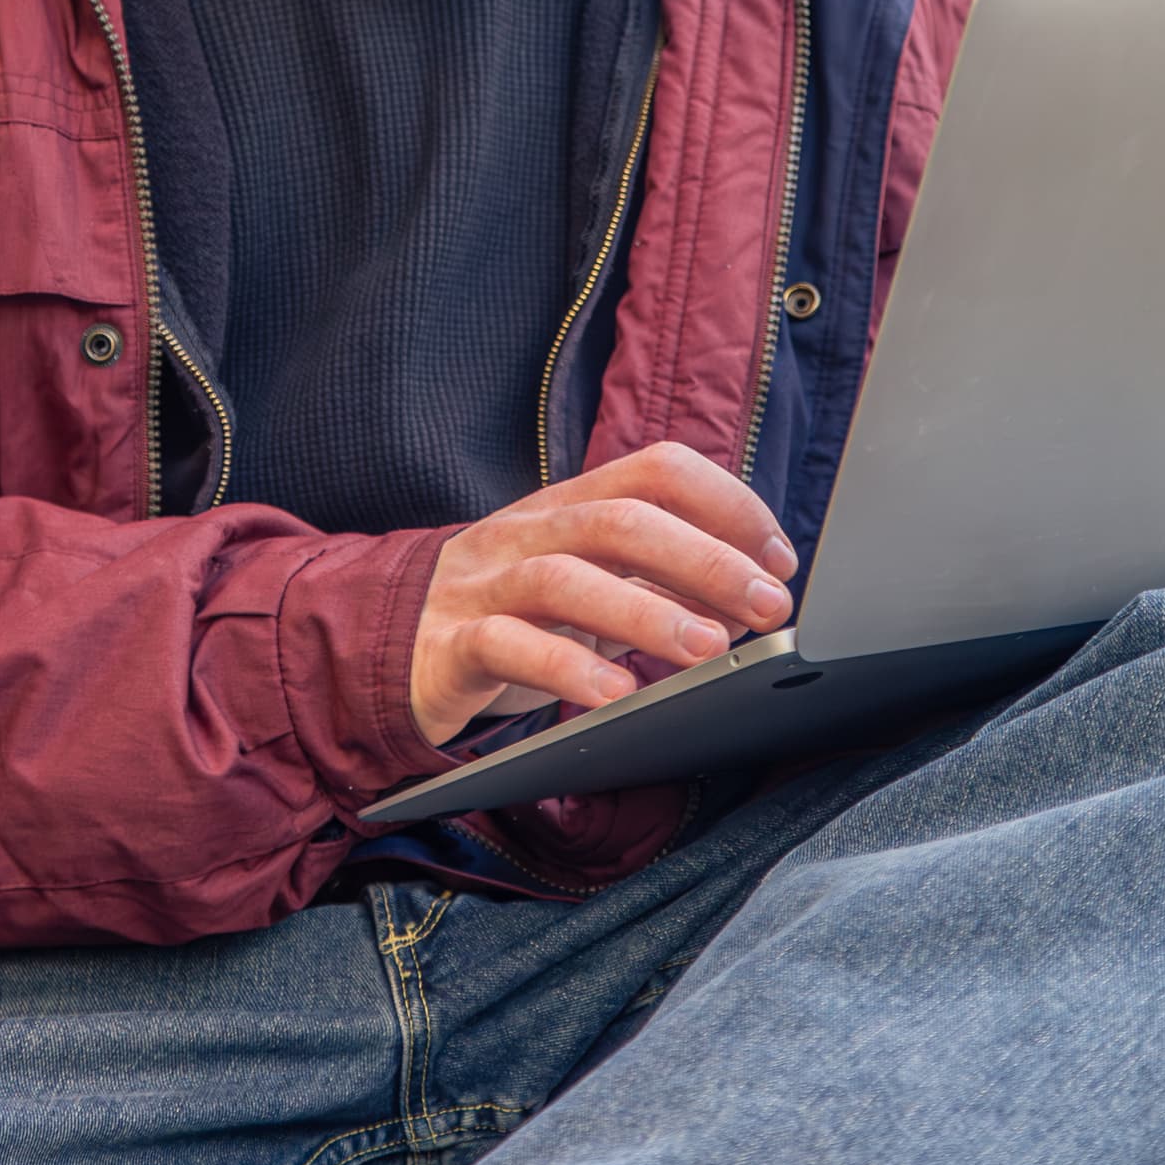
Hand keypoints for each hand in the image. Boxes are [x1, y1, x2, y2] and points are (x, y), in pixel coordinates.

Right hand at [409, 441, 798, 746]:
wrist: (385, 646)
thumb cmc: (510, 616)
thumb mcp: (588, 588)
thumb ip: (654, 584)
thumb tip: (747, 596)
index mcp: (568, 506)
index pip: (654, 470)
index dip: (724, 502)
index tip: (779, 555)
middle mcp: (527, 532)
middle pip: (619, 519)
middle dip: (705, 558)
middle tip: (768, 605)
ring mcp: (484, 585)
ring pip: (565, 577)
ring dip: (648, 611)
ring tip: (710, 650)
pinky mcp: (450, 646)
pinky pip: (507, 647)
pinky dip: (568, 668)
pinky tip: (617, 695)